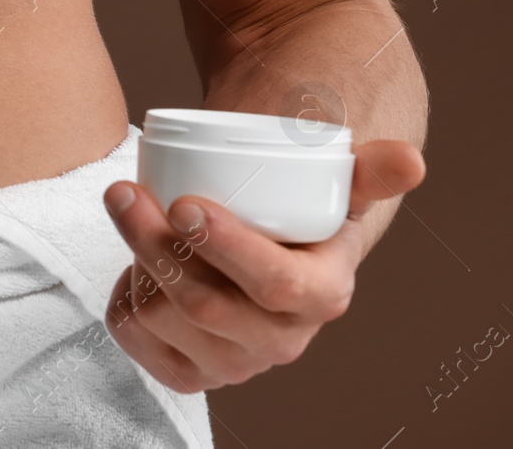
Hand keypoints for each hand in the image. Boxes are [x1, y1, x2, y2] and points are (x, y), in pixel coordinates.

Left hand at [101, 139, 425, 391]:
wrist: (270, 252)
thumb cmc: (301, 212)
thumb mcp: (338, 187)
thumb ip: (372, 170)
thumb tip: (408, 160)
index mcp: (323, 295)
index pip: (275, 283)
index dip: (227, 247)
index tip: (185, 203)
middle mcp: (279, 340)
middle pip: (205, 304)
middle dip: (156, 244)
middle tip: (125, 192)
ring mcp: (232, 361)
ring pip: (162, 317)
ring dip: (133, 258)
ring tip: (132, 213)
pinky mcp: (187, 371)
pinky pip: (136, 338)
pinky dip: (122, 296)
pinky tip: (133, 264)